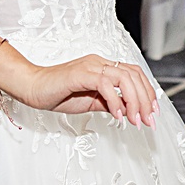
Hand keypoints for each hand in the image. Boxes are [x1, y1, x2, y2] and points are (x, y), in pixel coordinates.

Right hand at [21, 55, 157, 126]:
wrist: (33, 88)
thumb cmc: (58, 93)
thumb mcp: (91, 101)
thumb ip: (110, 103)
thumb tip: (129, 111)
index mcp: (103, 67)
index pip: (134, 73)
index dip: (147, 92)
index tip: (151, 113)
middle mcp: (99, 62)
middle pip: (133, 74)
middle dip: (145, 99)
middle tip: (147, 121)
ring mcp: (90, 66)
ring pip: (124, 77)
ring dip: (134, 101)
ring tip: (135, 120)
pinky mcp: (81, 73)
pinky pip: (105, 84)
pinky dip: (115, 100)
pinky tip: (117, 115)